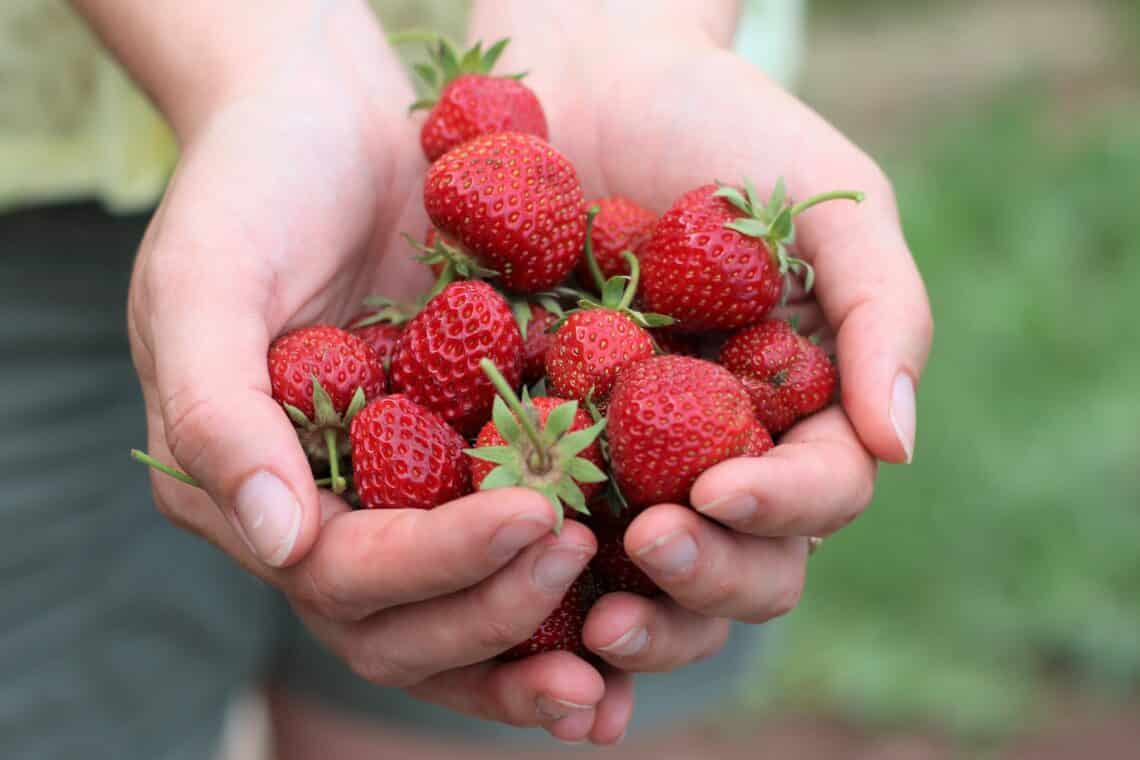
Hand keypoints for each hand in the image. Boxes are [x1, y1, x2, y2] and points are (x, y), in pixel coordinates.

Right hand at [124, 4, 628, 743]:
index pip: (342, 574)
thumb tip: (277, 544)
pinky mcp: (470, 459)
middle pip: (406, 626)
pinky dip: (572, 590)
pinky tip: (644, 594)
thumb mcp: (205, 281)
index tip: (538, 516)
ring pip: (465, 615)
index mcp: (255, 491)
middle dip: (497, 608)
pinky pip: (517, 545)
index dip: (437, 565)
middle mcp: (327, 517)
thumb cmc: (252, 184)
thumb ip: (216, 412)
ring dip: (540, 639)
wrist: (331, 117)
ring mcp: (403, 496)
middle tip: (585, 551)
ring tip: (631, 633)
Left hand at [470, 1, 932, 671]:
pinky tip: (514, 599)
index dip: (781, 508)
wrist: (589, 80)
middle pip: (746, 566)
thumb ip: (881, 316)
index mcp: (799, 412)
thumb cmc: (724, 133)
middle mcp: (720, 454)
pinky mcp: (543, 452)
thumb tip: (899, 448)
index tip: (721, 488)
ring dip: (640, 616)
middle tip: (651, 548)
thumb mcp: (831, 205)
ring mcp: (631, 464)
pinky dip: (543, 584)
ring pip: (656, 581)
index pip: (817, 494)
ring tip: (591, 619)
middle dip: (709, 577)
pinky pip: (550, 537)